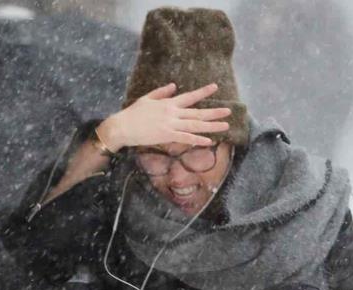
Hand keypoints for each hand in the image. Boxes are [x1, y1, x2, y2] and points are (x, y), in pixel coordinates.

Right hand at [97, 83, 231, 150]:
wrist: (122, 126)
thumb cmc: (133, 113)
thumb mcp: (147, 98)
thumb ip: (162, 92)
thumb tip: (174, 85)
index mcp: (169, 103)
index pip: (190, 96)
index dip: (203, 92)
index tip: (215, 87)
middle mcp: (172, 113)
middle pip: (197, 112)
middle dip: (214, 112)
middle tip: (229, 111)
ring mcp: (170, 124)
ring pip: (195, 125)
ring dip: (211, 126)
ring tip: (225, 126)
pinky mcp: (166, 135)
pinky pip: (185, 138)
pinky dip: (197, 140)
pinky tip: (208, 141)